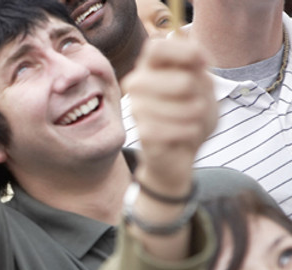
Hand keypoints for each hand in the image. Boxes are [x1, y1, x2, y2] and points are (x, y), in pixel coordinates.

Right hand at [124, 37, 214, 191]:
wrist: (181, 151)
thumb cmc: (191, 112)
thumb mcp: (203, 84)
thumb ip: (197, 64)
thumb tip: (196, 53)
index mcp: (151, 65)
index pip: (157, 47)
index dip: (184, 53)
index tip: (202, 64)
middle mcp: (137, 83)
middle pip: (182, 81)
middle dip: (200, 95)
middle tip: (197, 102)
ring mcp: (137, 107)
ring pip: (181, 107)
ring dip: (197, 116)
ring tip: (192, 120)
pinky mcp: (142, 132)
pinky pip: (175, 129)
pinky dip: (190, 132)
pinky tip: (186, 134)